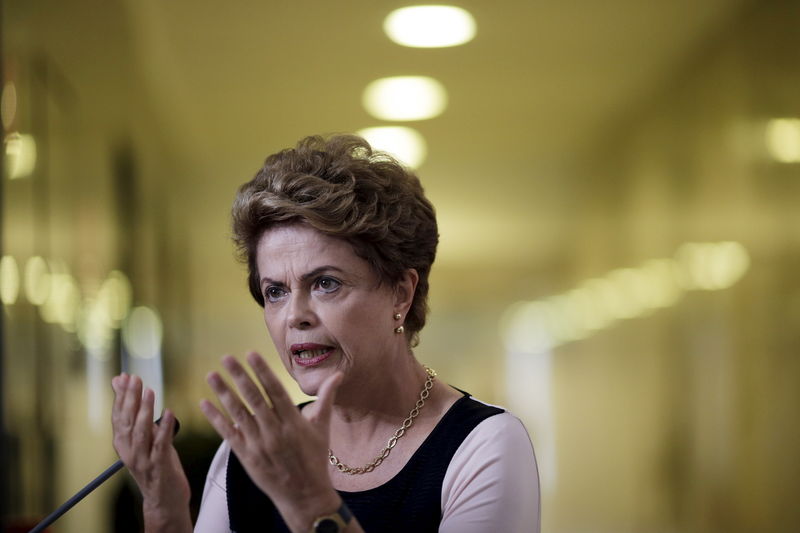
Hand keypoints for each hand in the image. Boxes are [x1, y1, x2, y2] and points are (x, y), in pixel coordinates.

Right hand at [111, 374, 190, 530]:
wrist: (164, 499)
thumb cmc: (157, 464)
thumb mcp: (146, 439)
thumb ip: (138, 416)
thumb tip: (128, 390)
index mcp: (123, 444)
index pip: (118, 416)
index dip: (121, 396)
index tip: (125, 377)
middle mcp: (128, 452)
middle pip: (126, 422)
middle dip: (130, 399)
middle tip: (135, 378)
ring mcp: (143, 461)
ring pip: (140, 433)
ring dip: (144, 411)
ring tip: (150, 391)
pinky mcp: (159, 467)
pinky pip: (161, 445)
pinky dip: (163, 428)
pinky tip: (169, 413)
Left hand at [200, 352, 342, 530]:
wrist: (304, 495)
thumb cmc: (315, 458)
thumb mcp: (323, 427)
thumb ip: (327, 398)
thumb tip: (339, 374)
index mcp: (293, 422)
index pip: (275, 390)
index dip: (262, 372)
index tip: (251, 354)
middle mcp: (274, 431)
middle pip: (254, 398)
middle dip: (239, 376)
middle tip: (226, 358)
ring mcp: (259, 445)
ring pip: (238, 414)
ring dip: (224, 393)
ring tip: (212, 375)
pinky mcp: (246, 457)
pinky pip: (229, 434)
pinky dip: (216, 419)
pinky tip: (205, 404)